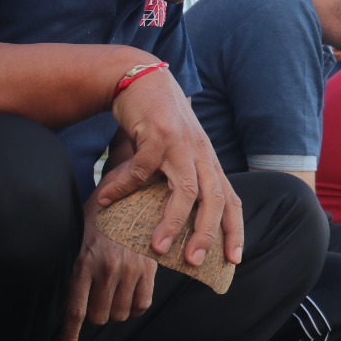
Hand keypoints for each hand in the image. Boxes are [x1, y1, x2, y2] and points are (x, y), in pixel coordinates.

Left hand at [59, 215, 156, 340]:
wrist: (132, 195)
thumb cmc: (99, 216)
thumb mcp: (77, 235)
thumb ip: (72, 264)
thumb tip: (65, 294)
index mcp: (84, 262)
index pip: (75, 310)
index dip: (70, 336)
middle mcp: (106, 269)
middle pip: (98, 316)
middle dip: (95, 316)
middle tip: (95, 301)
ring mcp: (130, 270)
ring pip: (120, 313)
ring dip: (114, 311)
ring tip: (112, 295)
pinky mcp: (149, 269)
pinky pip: (142, 304)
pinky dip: (135, 307)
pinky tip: (129, 297)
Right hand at [97, 66, 243, 268]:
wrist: (140, 78)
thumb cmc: (156, 123)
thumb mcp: (174, 154)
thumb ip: (173, 182)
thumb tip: (163, 223)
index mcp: (208, 162)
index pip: (230, 200)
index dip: (234, 230)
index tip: (234, 259)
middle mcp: (201, 154)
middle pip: (214, 200)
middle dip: (207, 234)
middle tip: (195, 263)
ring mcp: (181, 144)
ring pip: (186, 189)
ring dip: (172, 221)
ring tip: (158, 248)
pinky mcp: (157, 134)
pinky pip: (142, 169)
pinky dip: (124, 186)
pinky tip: (106, 200)